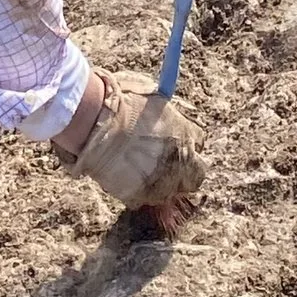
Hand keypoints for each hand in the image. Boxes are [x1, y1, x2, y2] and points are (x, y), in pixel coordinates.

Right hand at [56, 69, 203, 215]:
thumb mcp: (151, 96)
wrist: (96, 122)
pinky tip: (123, 178)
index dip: (187, 142)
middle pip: (196, 174)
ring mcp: (161, 181)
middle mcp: (180, 159)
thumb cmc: (120, 102)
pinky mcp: (140, 196)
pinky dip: (135, 192)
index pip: (200, 142)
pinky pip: (143, 199)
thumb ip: (162, 109)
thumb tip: (161, 107)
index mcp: (185, 132)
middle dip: (185, 171)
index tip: (176, 141)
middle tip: (166, 165)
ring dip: (160, 184)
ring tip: (138, 171)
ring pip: (170, 192)